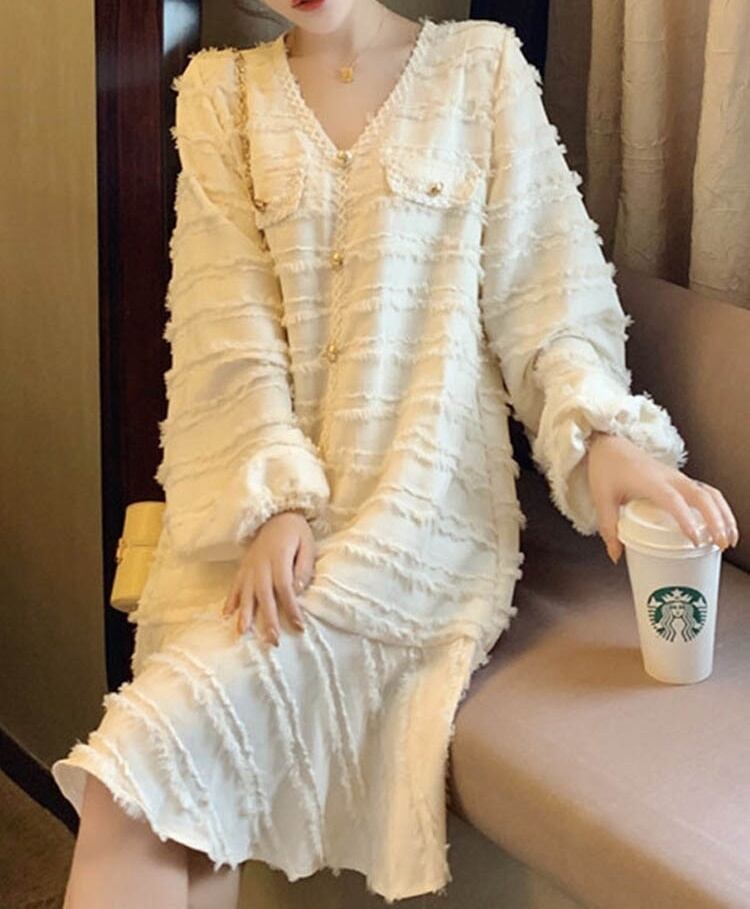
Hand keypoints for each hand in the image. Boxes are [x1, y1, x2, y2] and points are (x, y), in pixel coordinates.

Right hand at [221, 509, 316, 644]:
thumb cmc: (297, 533)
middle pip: (264, 595)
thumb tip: (298, 590)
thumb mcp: (308, 545)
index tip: (299, 626)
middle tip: (272, 640)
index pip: (285, 587)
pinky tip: (226, 615)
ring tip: (242, 633)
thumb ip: (304, 568)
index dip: (291, 608)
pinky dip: (230, 600)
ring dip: (244, 614)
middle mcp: (261, 564)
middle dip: (268, 619)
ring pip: (246, 592)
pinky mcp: (243, 567)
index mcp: (279, 558)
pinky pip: (235, 585)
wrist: (277, 515)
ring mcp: (250, 566)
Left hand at [585, 431, 739, 563]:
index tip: (696, 539)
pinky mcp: (680, 479)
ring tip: (729, 538)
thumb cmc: (607, 467)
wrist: (610, 444)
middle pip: (702, 496)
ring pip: (709, 493)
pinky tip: (722, 524)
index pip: (674, 500)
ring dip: (723, 514)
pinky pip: (706, 491)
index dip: (687, 519)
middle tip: (720, 544)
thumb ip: (609, 527)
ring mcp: (677, 477)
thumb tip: (616, 555)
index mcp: (650, 481)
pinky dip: (718, 507)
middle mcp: (669, 478)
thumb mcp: (601, 498)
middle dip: (716, 520)